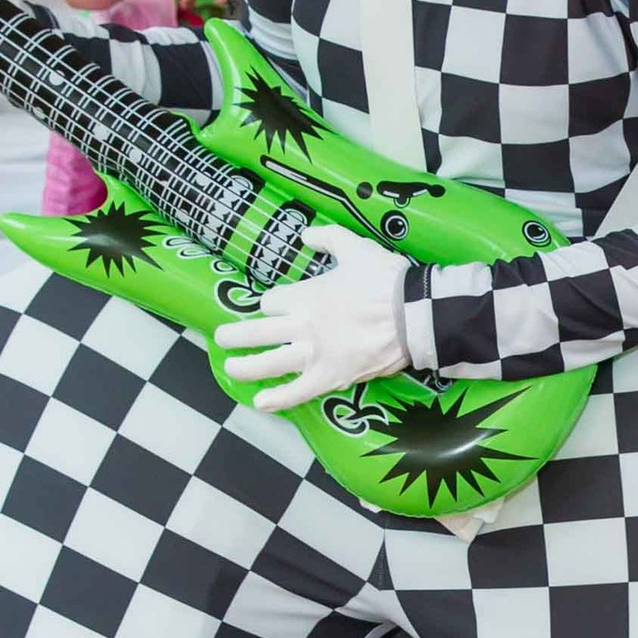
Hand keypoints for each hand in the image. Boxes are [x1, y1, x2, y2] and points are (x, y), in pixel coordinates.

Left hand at [213, 227, 410, 410]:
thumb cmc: (386, 280)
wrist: (415, 314)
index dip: (269, 304)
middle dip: (235, 335)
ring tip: (230, 367)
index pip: (270, 302)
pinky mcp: (330, 378)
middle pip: (256, 332)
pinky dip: (278, 399)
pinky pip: (297, 392)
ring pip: (268, 363)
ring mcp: (314, 355)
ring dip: (245, 367)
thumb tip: (305, 235)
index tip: (272, 308)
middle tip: (221, 338)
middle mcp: (301, 326)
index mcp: (304, 296)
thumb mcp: (355, 247)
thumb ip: (327, 238)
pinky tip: (260, 402)